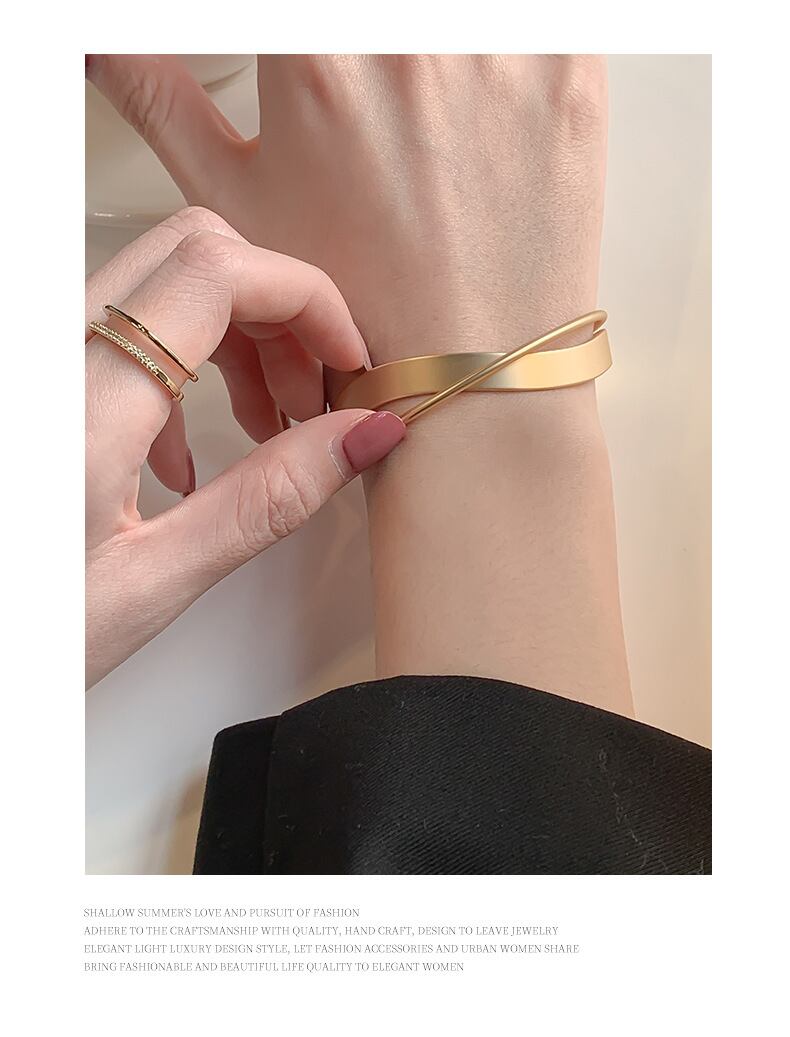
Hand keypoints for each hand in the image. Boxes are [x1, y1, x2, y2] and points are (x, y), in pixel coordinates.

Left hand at [85, 208, 404, 687]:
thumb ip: (266, 501)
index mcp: (84, 405)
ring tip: (270, 427)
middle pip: (194, 254)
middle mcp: (52, 353)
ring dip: (237, 339)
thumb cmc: (19, 634)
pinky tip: (189, 455)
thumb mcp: (154, 580)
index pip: (216, 273)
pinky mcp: (41, 378)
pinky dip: (184, 368)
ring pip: (163, 285)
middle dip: (278, 312)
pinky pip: (125, 333)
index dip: (306, 299)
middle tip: (312, 394)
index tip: (347, 361)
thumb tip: (361, 435)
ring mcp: (40, 358)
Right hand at [87, 55, 606, 366]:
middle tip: (380, 119)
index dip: (312, 51)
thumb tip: (106, 41)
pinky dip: (511, 56)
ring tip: (429, 131)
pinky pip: (547, 24)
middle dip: (373, 63)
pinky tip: (484, 123)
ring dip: (439, 61)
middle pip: (379, 25)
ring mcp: (505, 45)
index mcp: (318, 48)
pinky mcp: (573, 70)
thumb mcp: (234, 203)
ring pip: (461, 26)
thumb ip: (160, 95)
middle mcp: (412, 34)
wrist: (473, 380)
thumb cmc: (361, 309)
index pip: (302, 16)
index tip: (319, 71)